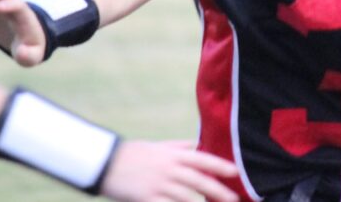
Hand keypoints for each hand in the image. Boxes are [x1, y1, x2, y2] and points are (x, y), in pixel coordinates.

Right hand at [100, 140, 238, 201]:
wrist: (105, 163)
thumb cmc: (134, 153)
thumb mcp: (158, 146)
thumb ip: (179, 147)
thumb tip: (198, 144)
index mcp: (173, 155)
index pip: (202, 159)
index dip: (219, 165)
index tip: (235, 172)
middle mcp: (169, 169)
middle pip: (198, 181)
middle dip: (218, 191)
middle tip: (234, 199)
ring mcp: (158, 185)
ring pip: (186, 197)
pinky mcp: (146, 198)